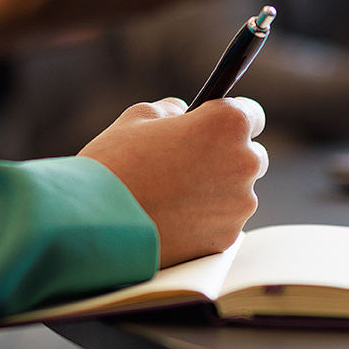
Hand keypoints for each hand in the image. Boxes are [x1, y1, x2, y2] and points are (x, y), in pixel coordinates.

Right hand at [78, 97, 267, 266]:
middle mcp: (244, 163)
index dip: (229, 121)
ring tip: (173, 196)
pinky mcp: (227, 238)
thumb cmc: (115, 164)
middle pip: (250, 156)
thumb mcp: (137, 118)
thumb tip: (183, 114)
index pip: (252, 114)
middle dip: (226, 158)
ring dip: (216, 192)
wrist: (97, 223)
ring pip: (238, 193)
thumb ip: (171, 111)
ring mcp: (239, 205)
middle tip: (188, 165)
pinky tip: (173, 218)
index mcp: (227, 124)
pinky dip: (206, 221)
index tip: (215, 128)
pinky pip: (223, 222)